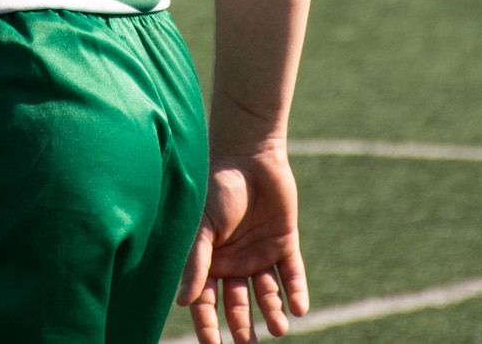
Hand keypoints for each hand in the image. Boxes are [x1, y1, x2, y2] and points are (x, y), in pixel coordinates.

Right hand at [176, 148, 308, 343]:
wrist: (250, 154)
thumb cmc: (218, 187)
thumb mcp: (203, 227)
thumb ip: (196, 264)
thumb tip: (183, 303)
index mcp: (210, 260)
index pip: (206, 302)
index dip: (208, 325)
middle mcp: (235, 263)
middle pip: (238, 304)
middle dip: (242, 327)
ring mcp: (260, 254)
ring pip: (267, 294)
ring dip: (272, 312)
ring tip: (278, 329)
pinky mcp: (285, 243)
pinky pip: (292, 274)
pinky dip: (296, 292)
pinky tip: (298, 309)